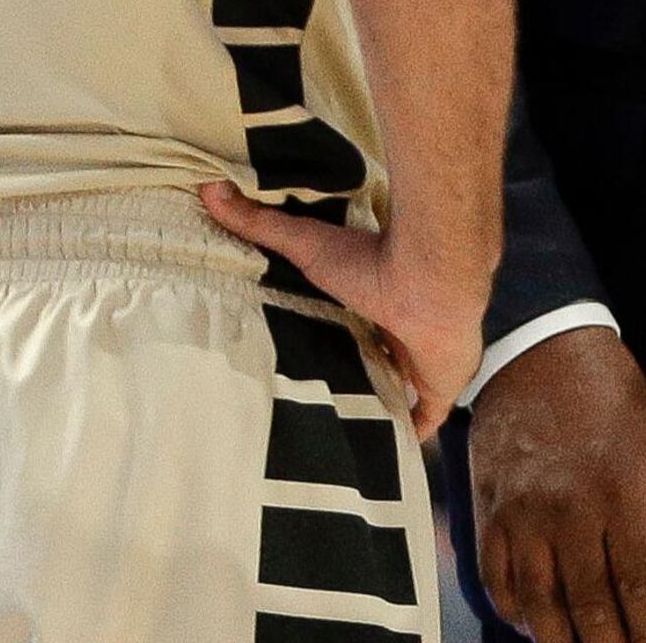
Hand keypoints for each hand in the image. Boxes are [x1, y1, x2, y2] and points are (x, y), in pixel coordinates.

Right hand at [198, 184, 485, 439]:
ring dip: (379, 407)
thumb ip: (260, 223)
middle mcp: (398, 331)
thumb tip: (206, 188)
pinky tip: (388, 457)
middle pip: (374, 358)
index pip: (351, 322)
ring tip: (341, 437)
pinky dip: (410, 438)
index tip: (305, 354)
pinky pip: (425, 421)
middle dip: (354, 376)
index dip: (333, 338)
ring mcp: (421, 361)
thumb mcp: (306, 244)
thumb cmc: (371, 260)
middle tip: (314, 402)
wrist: (429, 282)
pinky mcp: (439, 388)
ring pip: (399, 390)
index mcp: (372, 300)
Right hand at [464, 324, 645, 641]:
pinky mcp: (487, 508)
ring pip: (539, 601)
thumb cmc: (605, 387)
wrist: (534, 344)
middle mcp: (567, 511)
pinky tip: (530, 626)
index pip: (638, 583)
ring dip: (559, 640)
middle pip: (588, 604)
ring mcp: (522, 513)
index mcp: (617, 492)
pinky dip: (512, 610)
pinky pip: (495, 576)